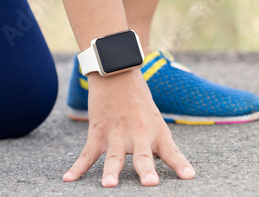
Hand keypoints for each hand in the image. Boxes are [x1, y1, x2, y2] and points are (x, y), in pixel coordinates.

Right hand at [62, 69, 194, 186]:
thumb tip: (161, 165)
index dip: (180, 164)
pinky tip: (69, 178)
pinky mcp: (98, 131)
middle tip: (150, 183)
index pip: (171, 151)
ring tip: (109, 184)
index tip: (189, 176)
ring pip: (114, 156)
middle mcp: (139, 134)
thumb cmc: (139, 100)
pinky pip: (87, 153)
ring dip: (111, 170)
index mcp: (157, 131)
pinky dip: (78, 167)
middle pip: (143, 156)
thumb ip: (155, 143)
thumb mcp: (154, 119)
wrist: (117, 72)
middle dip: (146, 170)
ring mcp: (117, 133)